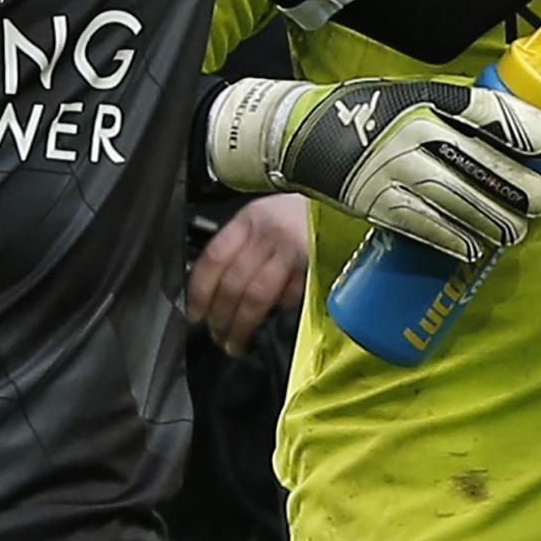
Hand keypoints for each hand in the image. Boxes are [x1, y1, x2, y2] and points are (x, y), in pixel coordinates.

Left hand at [189, 195, 310, 351]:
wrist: (346, 197)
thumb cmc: (303, 211)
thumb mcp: (266, 216)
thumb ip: (244, 244)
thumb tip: (218, 288)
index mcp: (250, 218)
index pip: (214, 258)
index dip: (200, 292)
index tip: (195, 313)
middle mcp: (270, 233)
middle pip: (234, 284)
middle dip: (221, 318)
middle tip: (217, 336)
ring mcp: (294, 250)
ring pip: (257, 297)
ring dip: (242, 326)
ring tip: (236, 343)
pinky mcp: (316, 266)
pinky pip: (291, 297)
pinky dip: (280, 314)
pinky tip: (273, 324)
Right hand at [206, 75, 540, 262]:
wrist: (298, 134)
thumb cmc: (365, 112)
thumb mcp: (408, 93)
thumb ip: (451, 109)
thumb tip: (509, 130)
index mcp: (424, 99)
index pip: (483, 111)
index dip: (520, 128)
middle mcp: (412, 132)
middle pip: (478, 163)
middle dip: (517, 186)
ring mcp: (393, 169)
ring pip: (457, 200)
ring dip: (493, 220)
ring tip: (516, 230)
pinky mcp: (376, 202)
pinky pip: (422, 225)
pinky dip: (453, 239)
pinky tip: (475, 248)